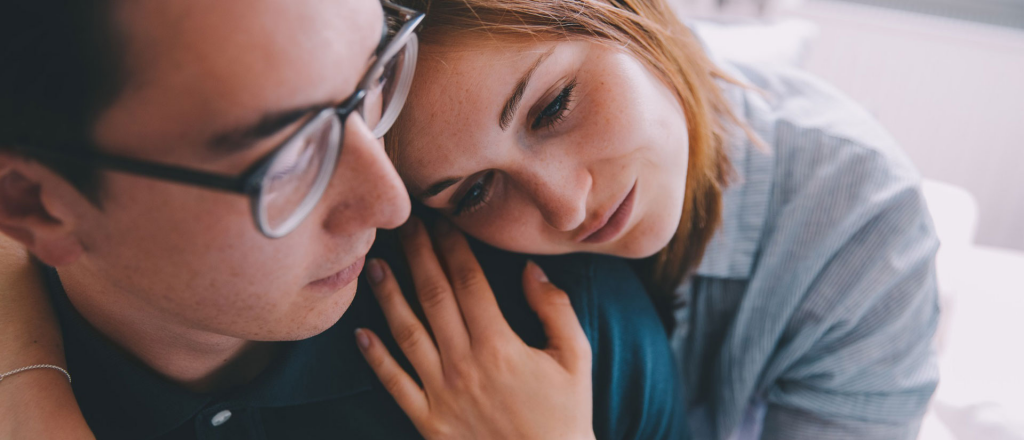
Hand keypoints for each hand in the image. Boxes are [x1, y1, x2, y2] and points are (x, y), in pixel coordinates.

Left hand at [355, 218, 594, 439]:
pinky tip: (360, 334)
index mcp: (500, 344)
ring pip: (407, 333)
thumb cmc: (566, 418)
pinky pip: (395, 384)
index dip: (452, 246)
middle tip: (402, 224)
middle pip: (434, 296)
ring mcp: (442, 394)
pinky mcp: (429, 422)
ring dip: (389, 296)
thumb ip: (556, 309)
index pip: (468, 281)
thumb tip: (532, 270)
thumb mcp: (576, 359)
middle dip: (417, 255)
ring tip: (375, 265)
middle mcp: (464, 364)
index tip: (441, 220)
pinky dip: (376, 359)